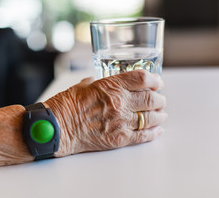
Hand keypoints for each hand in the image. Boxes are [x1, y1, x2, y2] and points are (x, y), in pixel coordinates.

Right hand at [45, 69, 166, 156]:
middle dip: (159, 99)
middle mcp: (120, 103)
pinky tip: (157, 130)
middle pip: (151, 98)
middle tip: (160, 99)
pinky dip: (154, 133)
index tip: (157, 82)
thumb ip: (100, 83)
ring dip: (159, 115)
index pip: (142, 79)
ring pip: (151, 118)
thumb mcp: (84, 85)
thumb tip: (106, 83)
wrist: (58, 127)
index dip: (154, 80)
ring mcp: (121, 122)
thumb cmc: (66, 105)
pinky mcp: (119, 138)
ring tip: (161, 114)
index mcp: (110, 86)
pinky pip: (144, 136)